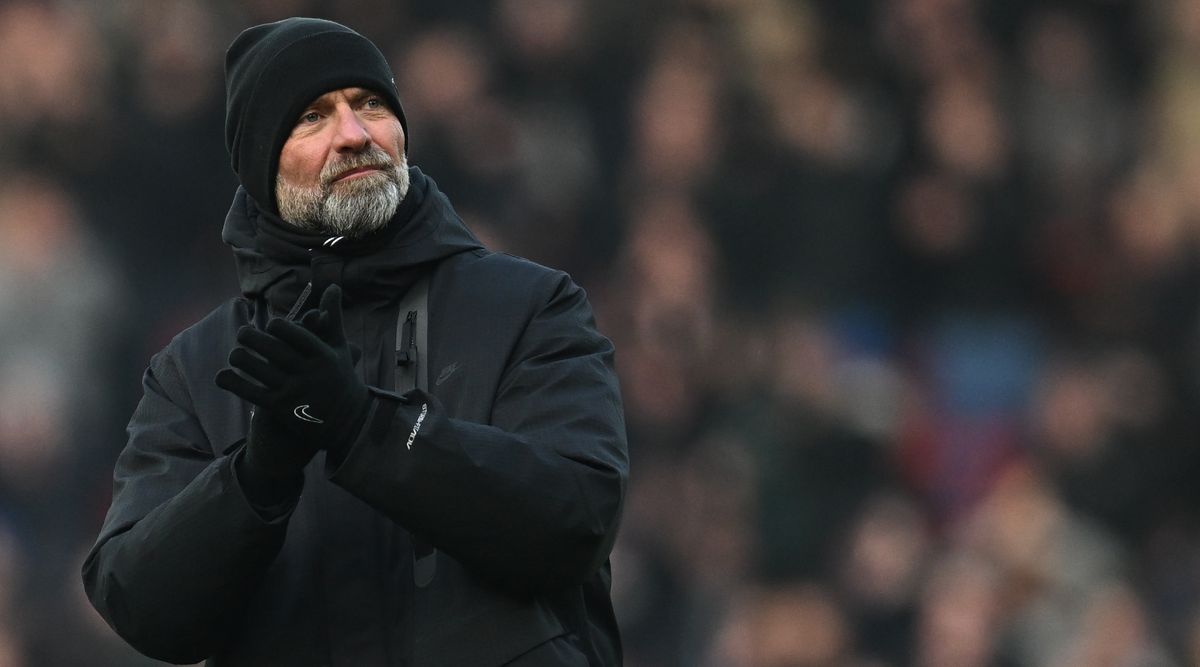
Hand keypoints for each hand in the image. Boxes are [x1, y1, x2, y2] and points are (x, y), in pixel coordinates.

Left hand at [216, 285, 368, 451]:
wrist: (348, 422)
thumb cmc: (340, 378)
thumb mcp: (340, 349)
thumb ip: (333, 317)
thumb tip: (332, 285)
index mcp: (323, 355)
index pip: (295, 334)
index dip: (278, 326)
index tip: (270, 323)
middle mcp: (309, 373)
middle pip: (272, 349)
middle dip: (252, 338)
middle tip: (242, 333)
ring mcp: (293, 391)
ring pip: (257, 369)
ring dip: (240, 359)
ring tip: (234, 354)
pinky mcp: (280, 409)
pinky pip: (251, 392)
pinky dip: (233, 383)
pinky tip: (223, 376)